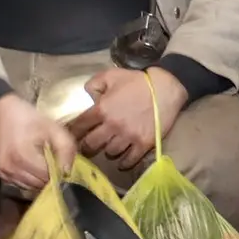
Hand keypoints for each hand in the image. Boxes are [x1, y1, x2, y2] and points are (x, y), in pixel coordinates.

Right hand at [0, 94, 75, 192]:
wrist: (3, 115)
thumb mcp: (54, 129)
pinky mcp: (2, 175)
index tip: (64, 163)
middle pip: (40, 185)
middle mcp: (11, 169)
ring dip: (41, 180)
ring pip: (32, 188)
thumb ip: (66, 150)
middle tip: (55, 162)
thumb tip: (68, 173)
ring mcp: (5, 173)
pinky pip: (23, 185)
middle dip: (51, 177)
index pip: (48, 177)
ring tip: (44, 163)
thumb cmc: (31, 120)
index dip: (60, 172)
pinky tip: (33, 166)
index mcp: (23, 156)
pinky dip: (31, 179)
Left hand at [68, 67, 188, 171]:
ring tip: (109, 148)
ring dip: (108, 151)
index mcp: (102, 109)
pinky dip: (124, 163)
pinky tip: (122, 161)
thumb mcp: (110, 75)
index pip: (79, 127)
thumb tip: (88, 98)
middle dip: (87, 147)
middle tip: (88, 147)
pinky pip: (129, 160)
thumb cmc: (137, 81)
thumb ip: (93, 85)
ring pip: (110, 153)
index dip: (73, 133)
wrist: (166, 87)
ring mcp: (129, 136)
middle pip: (91, 145)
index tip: (72, 137)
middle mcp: (113, 125)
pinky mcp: (144, 143)